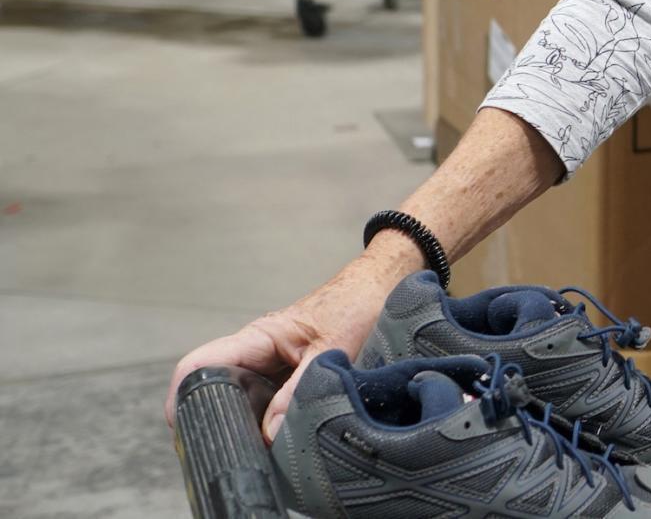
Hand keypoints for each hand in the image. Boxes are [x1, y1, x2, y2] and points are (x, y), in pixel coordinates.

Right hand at [165, 240, 419, 442]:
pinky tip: (284, 435)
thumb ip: (302, 389)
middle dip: (219, 418)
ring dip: (250, 422)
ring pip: (245, 400)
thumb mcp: (332, 348)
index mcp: (257, 337)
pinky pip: (271, 402)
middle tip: (234, 448)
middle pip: (218, 389)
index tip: (184, 426)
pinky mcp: (291, 375)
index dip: (181, 395)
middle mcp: (258, 352)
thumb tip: (270, 432)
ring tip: (262, 445)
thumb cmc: (359, 303)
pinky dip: (273, 419)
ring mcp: (273, 365)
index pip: (199, 363)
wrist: (386, 284)